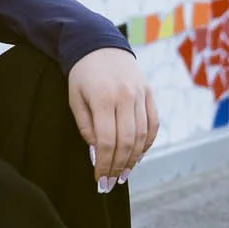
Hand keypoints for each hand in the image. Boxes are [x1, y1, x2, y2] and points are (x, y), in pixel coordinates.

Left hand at [67, 46, 158, 189]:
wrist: (99, 44)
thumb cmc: (82, 74)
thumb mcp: (75, 98)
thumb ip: (86, 126)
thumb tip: (97, 153)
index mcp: (103, 98)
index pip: (107, 141)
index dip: (104, 164)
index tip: (99, 179)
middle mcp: (125, 96)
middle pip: (127, 141)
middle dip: (119, 166)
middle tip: (111, 183)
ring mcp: (140, 94)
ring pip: (142, 135)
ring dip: (134, 159)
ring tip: (124, 174)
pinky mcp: (149, 93)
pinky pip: (153, 123)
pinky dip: (148, 142)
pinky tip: (138, 155)